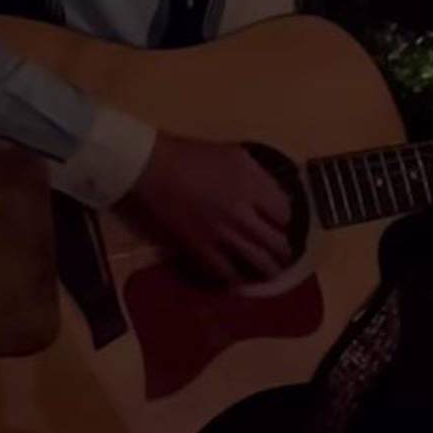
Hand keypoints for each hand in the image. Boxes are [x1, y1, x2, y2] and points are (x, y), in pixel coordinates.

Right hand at [120, 132, 294, 285]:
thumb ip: (256, 175)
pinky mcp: (200, 247)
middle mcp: (243, 212)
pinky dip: (236, 278)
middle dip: (283, 250)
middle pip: (277, 242)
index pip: (285, 212)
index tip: (281, 222)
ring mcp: (222, 233)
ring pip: (259, 262)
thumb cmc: (187, 154)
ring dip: (268, 270)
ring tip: (270, 272)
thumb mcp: (231, 154)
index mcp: (252, 184)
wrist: (147, 166)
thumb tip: (272, 193)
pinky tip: (238, 278)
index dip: (285, 219)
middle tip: (282, 252)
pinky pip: (226, 271)